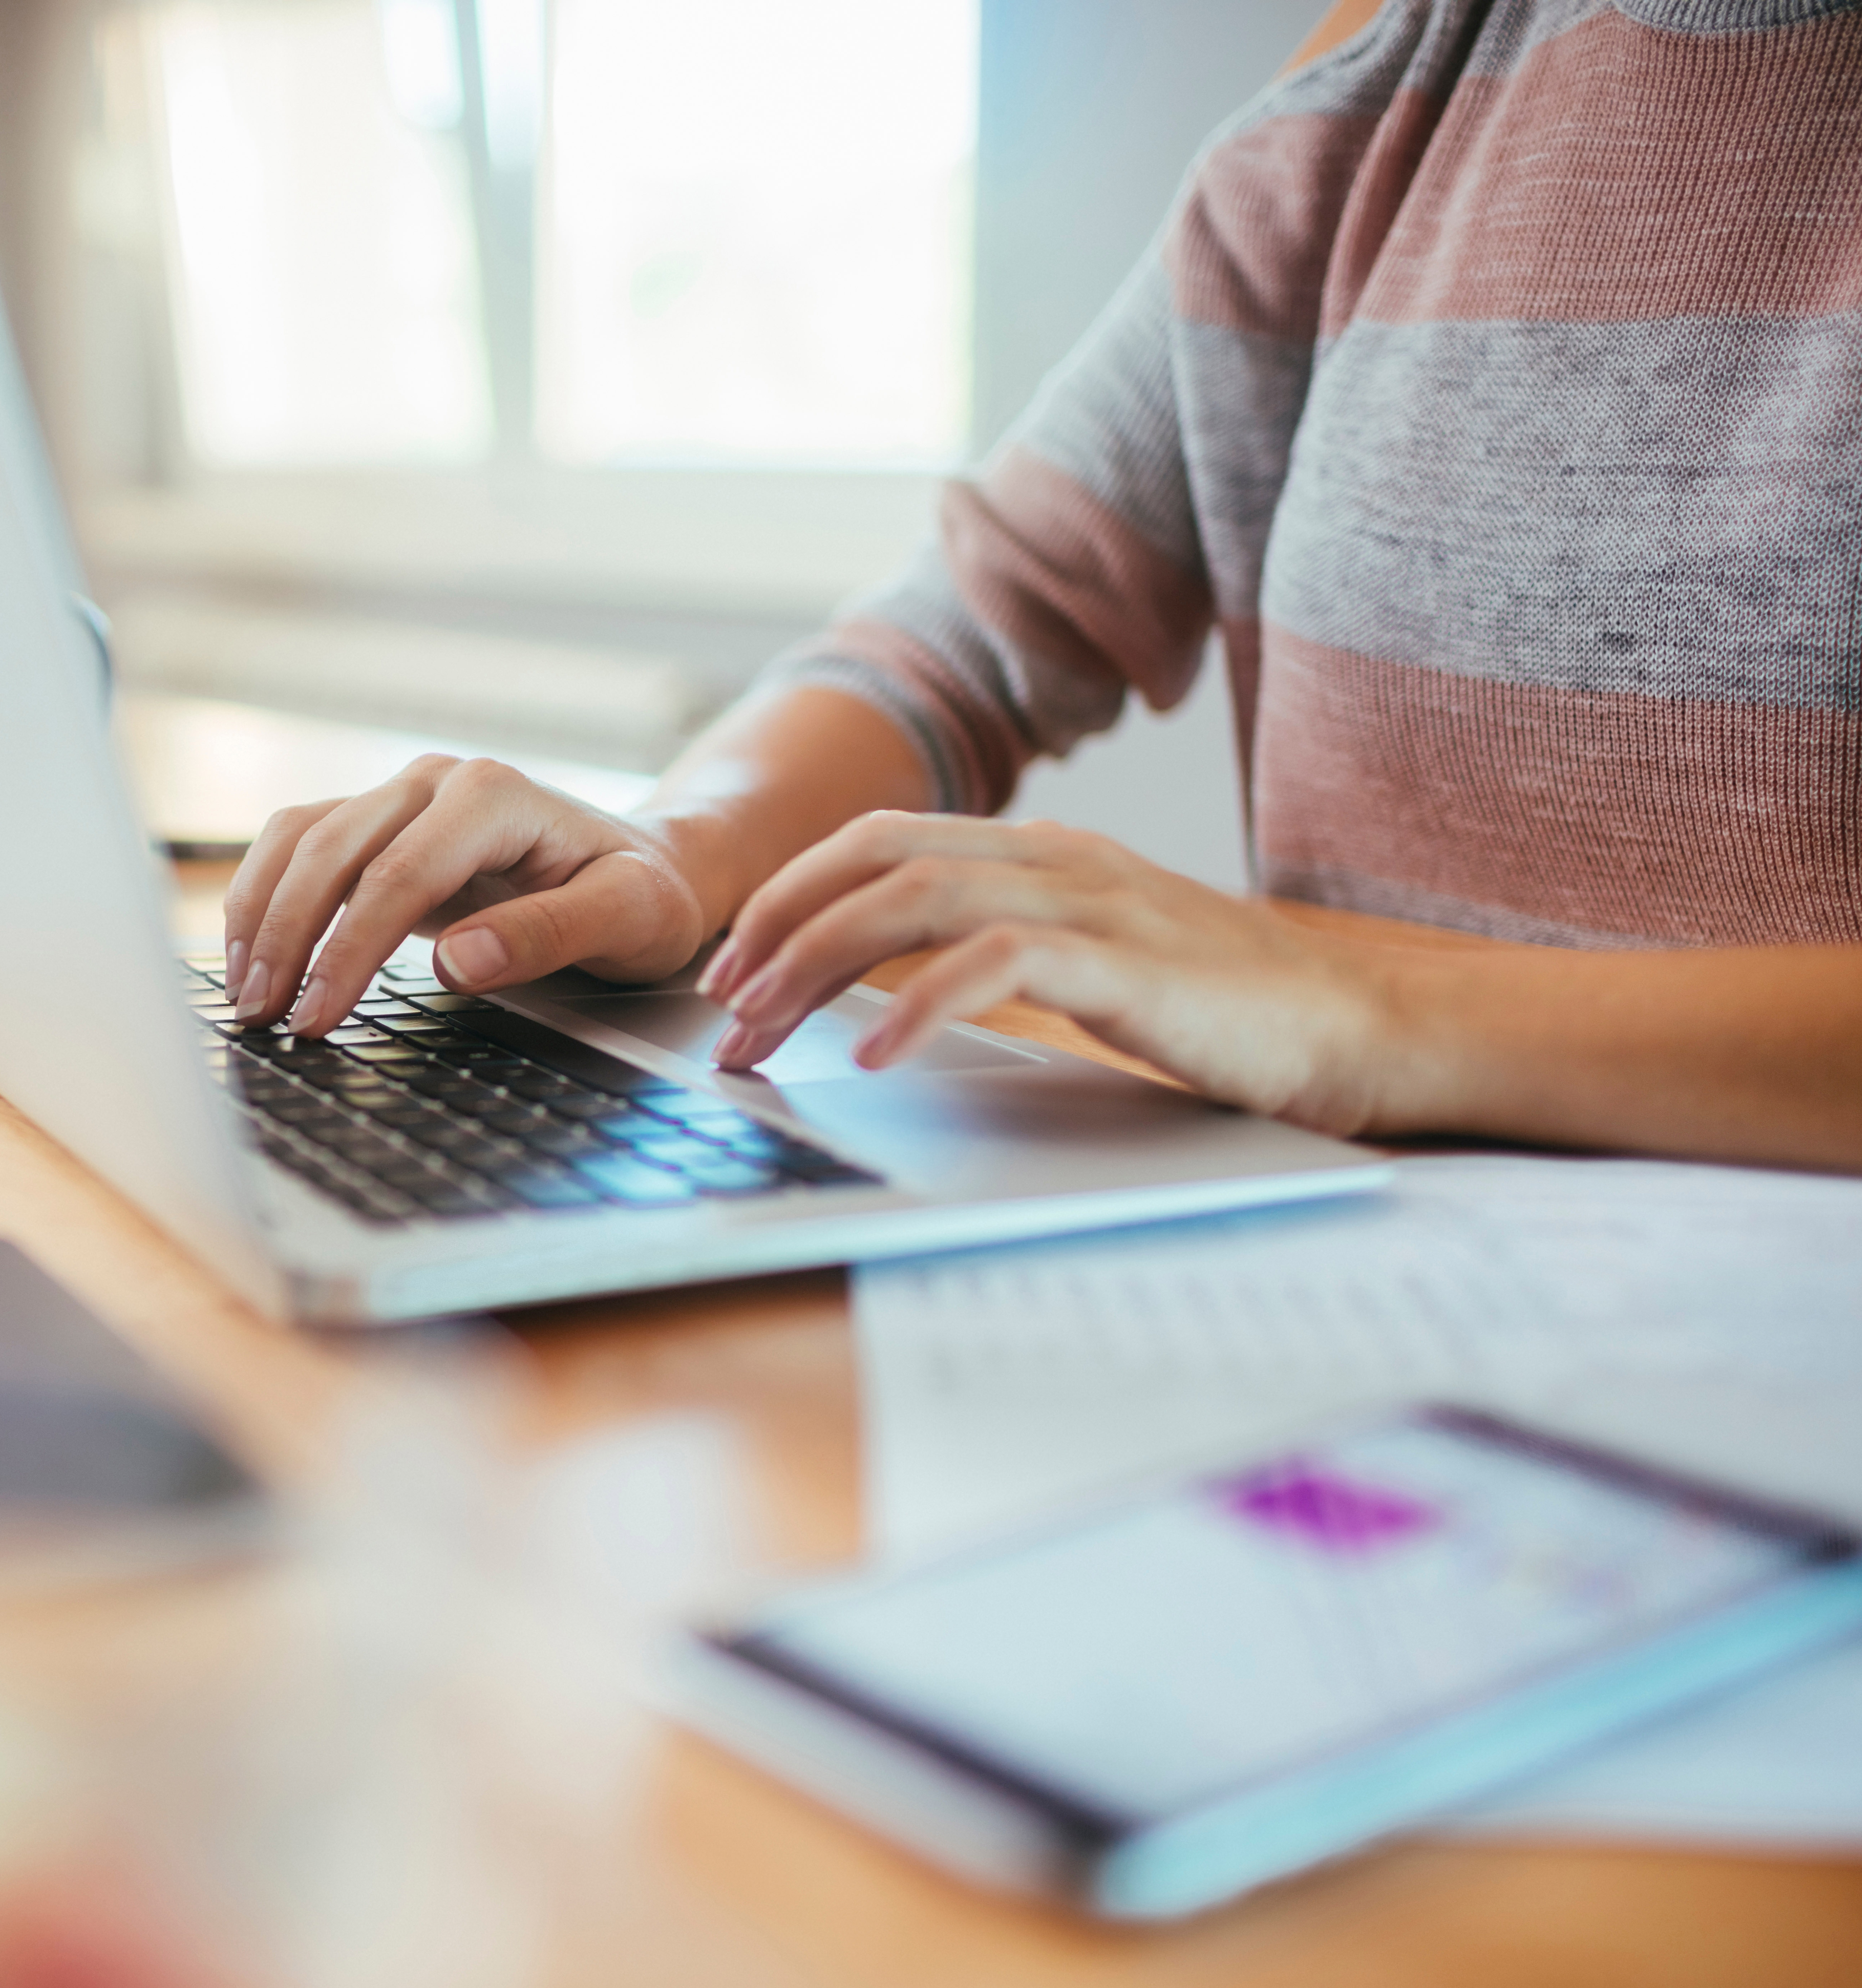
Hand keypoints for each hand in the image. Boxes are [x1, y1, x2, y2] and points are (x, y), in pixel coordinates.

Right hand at [222, 755, 712, 1034]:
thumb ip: (548, 935)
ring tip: (245, 995)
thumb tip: (457, 962)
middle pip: (333, 850)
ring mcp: (402, 798)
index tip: (319, 1016)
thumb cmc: (642, 895)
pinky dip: (266, 896)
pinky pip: (302, 846)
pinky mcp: (381, 825)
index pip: (398, 875)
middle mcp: (437, 782)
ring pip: (301, 837)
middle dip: (288, 937)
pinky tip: (254, 958)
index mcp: (495, 795)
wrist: (645, 866)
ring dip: (261, 913)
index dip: (349, 950)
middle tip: (263, 1018)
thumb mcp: (629, 917)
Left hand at [697, 812, 1397, 1133]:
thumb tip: (888, 994)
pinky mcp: (1128, 964)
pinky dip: (921, 1005)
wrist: (1358, 1026)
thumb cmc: (1219, 1009)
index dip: (791, 892)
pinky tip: (873, 1054)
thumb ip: (998, 952)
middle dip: (779, 927)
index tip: (733, 964)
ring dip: (821, 963)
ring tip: (764, 1027)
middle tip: (723, 1004)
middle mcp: (1056, 860)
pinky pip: (998, 964)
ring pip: (916, 899)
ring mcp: (1094, 904)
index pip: (880, 839)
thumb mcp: (1086, 963)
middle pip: (876, 859)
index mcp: (1040, 854)